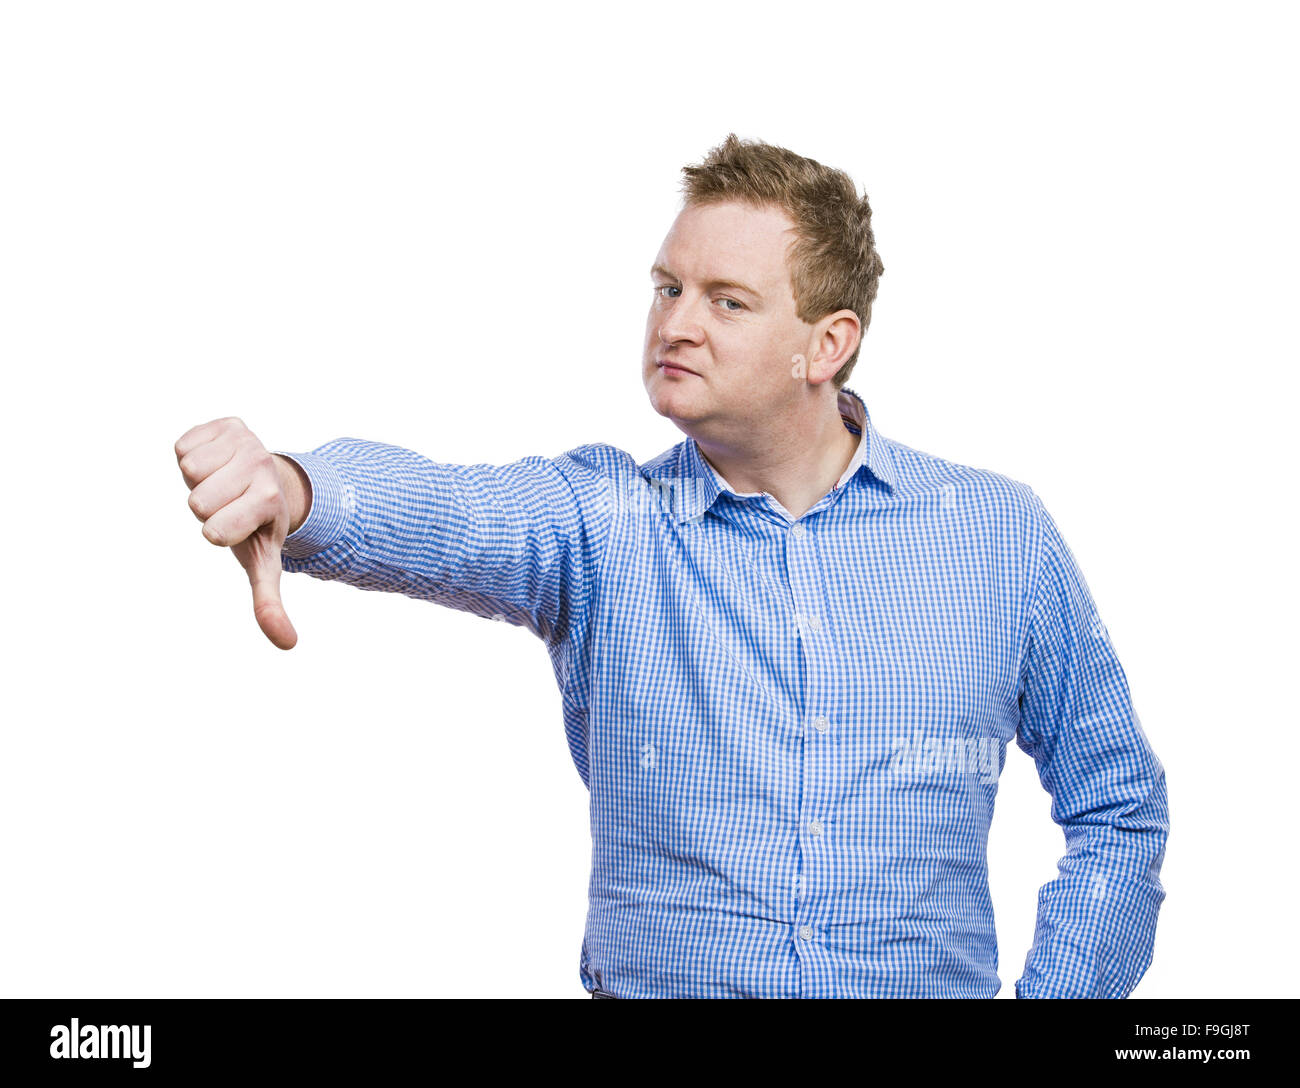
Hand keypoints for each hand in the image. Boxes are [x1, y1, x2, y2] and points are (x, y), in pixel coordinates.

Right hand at [174, 416, 300, 649]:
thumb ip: (270, 603)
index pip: (214, 530)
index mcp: (270, 502)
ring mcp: (247, 441)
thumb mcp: (264, 564)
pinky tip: (217, 464)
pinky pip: (183, 445)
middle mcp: (262, 467)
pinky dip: (193, 457)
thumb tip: (288, 644)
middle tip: (231, 504)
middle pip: (196, 500)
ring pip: (188, 469)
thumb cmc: (259, 528)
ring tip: (224, 484)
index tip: (237, 528)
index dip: (217, 533)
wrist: (271, 481)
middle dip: (207, 506)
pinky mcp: (228, 424)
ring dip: (199, 480)